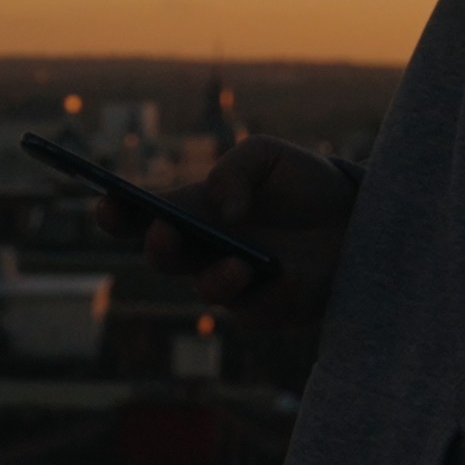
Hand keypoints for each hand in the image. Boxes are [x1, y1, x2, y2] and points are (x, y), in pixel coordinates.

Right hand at [112, 135, 354, 327]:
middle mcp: (204, 249)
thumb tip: (222, 208)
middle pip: (162, 256)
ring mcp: (233, 282)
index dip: (116, 212)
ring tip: (239, 263)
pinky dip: (262, 291)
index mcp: (193, 209)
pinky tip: (276, 273)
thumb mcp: (268, 156)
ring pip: (205, 288)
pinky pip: (251, 309)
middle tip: (166, 231)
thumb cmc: (303, 184)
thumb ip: (236, 169)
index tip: (106, 201)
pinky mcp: (266, 308)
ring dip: (215, 277)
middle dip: (158, 245)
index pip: (140, 215)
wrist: (357, 217)